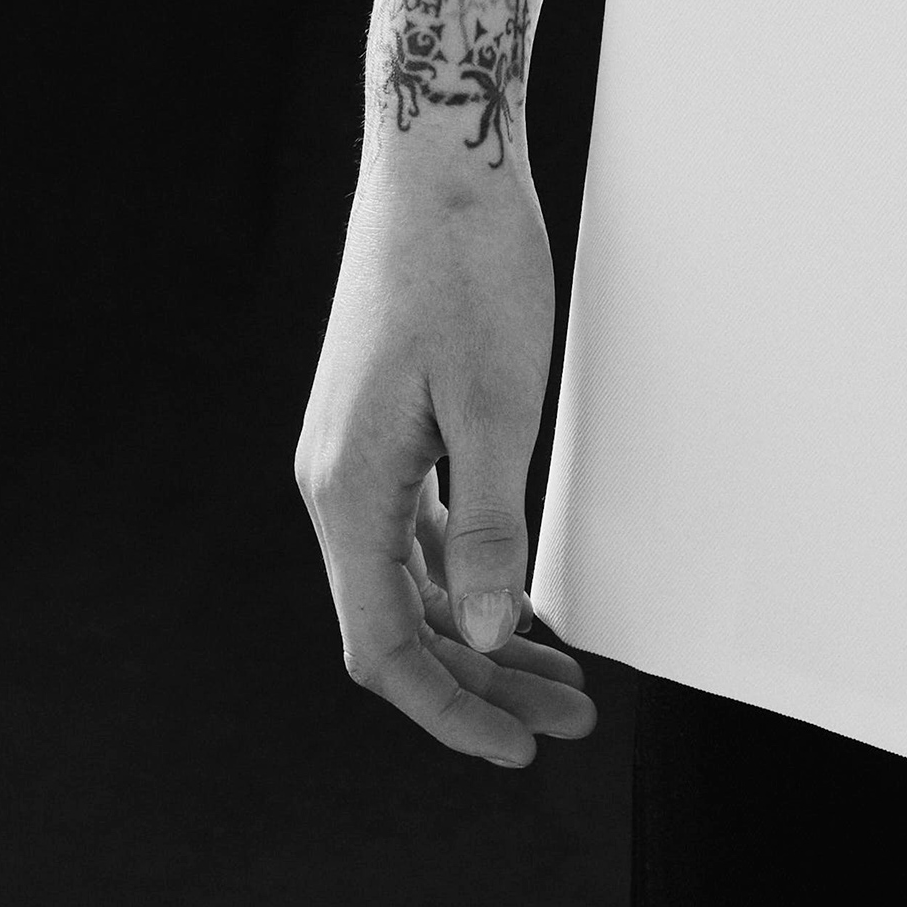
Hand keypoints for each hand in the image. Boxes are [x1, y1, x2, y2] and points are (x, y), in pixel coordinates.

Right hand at [294, 156, 595, 771]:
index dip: (450, 712)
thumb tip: (487, 637)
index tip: (519, 751)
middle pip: (401, 625)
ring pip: (415, 582)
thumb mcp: (496, 403)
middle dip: (481, 686)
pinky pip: (421, 533)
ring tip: (563, 677)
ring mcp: (359, 453)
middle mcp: (337, 481)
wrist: (438, 156)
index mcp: (348, 489)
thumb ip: (488, 526)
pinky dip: (472, 577)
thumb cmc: (468, 265)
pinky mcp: (386, 425)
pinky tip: (521, 598)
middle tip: (569, 721)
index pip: (383, 647)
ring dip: (483, 636)